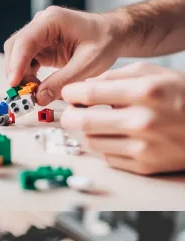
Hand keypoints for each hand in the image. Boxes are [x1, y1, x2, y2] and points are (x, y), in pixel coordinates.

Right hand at [4, 6, 127, 104]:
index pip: (24, 42)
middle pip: (15, 48)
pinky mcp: (41, 47)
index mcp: (52, 20)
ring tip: (34, 91)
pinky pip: (25, 62)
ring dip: (21, 75)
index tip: (13, 84)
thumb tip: (39, 97)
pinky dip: (28, 76)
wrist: (114, 34)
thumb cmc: (105, 40)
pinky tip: (38, 86)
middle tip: (23, 93)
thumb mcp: (88, 64)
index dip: (16, 64)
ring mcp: (39, 35)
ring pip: (17, 56)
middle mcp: (41, 25)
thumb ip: (62, 81)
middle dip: (16, 72)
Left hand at [60, 62, 184, 174]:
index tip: (69, 94)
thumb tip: (83, 85)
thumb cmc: (183, 96)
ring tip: (99, 123)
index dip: (71, 93)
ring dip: (88, 132)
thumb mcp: (156, 74)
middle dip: (70, 115)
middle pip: (83, 122)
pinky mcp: (143, 166)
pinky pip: (107, 157)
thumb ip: (117, 76)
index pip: (90, 93)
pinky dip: (106, 146)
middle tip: (72, 112)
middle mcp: (143, 121)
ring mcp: (142, 147)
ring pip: (91, 142)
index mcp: (146, 92)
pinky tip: (117, 137)